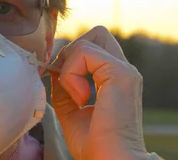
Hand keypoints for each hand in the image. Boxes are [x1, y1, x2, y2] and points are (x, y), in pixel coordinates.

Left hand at [50, 26, 147, 159]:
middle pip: (96, 33)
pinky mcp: (120, 74)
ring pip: (88, 39)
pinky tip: (80, 98)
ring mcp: (125, 70)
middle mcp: (123, 70)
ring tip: (75, 95)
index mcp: (115, 78)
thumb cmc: (94, 144)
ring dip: (70, 65)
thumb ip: (64, 87)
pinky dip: (72, 73)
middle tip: (66, 80)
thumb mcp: (71, 110)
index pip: (93, 46)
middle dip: (72, 51)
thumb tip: (53, 69)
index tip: (61, 82)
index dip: (71, 56)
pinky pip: (85, 52)